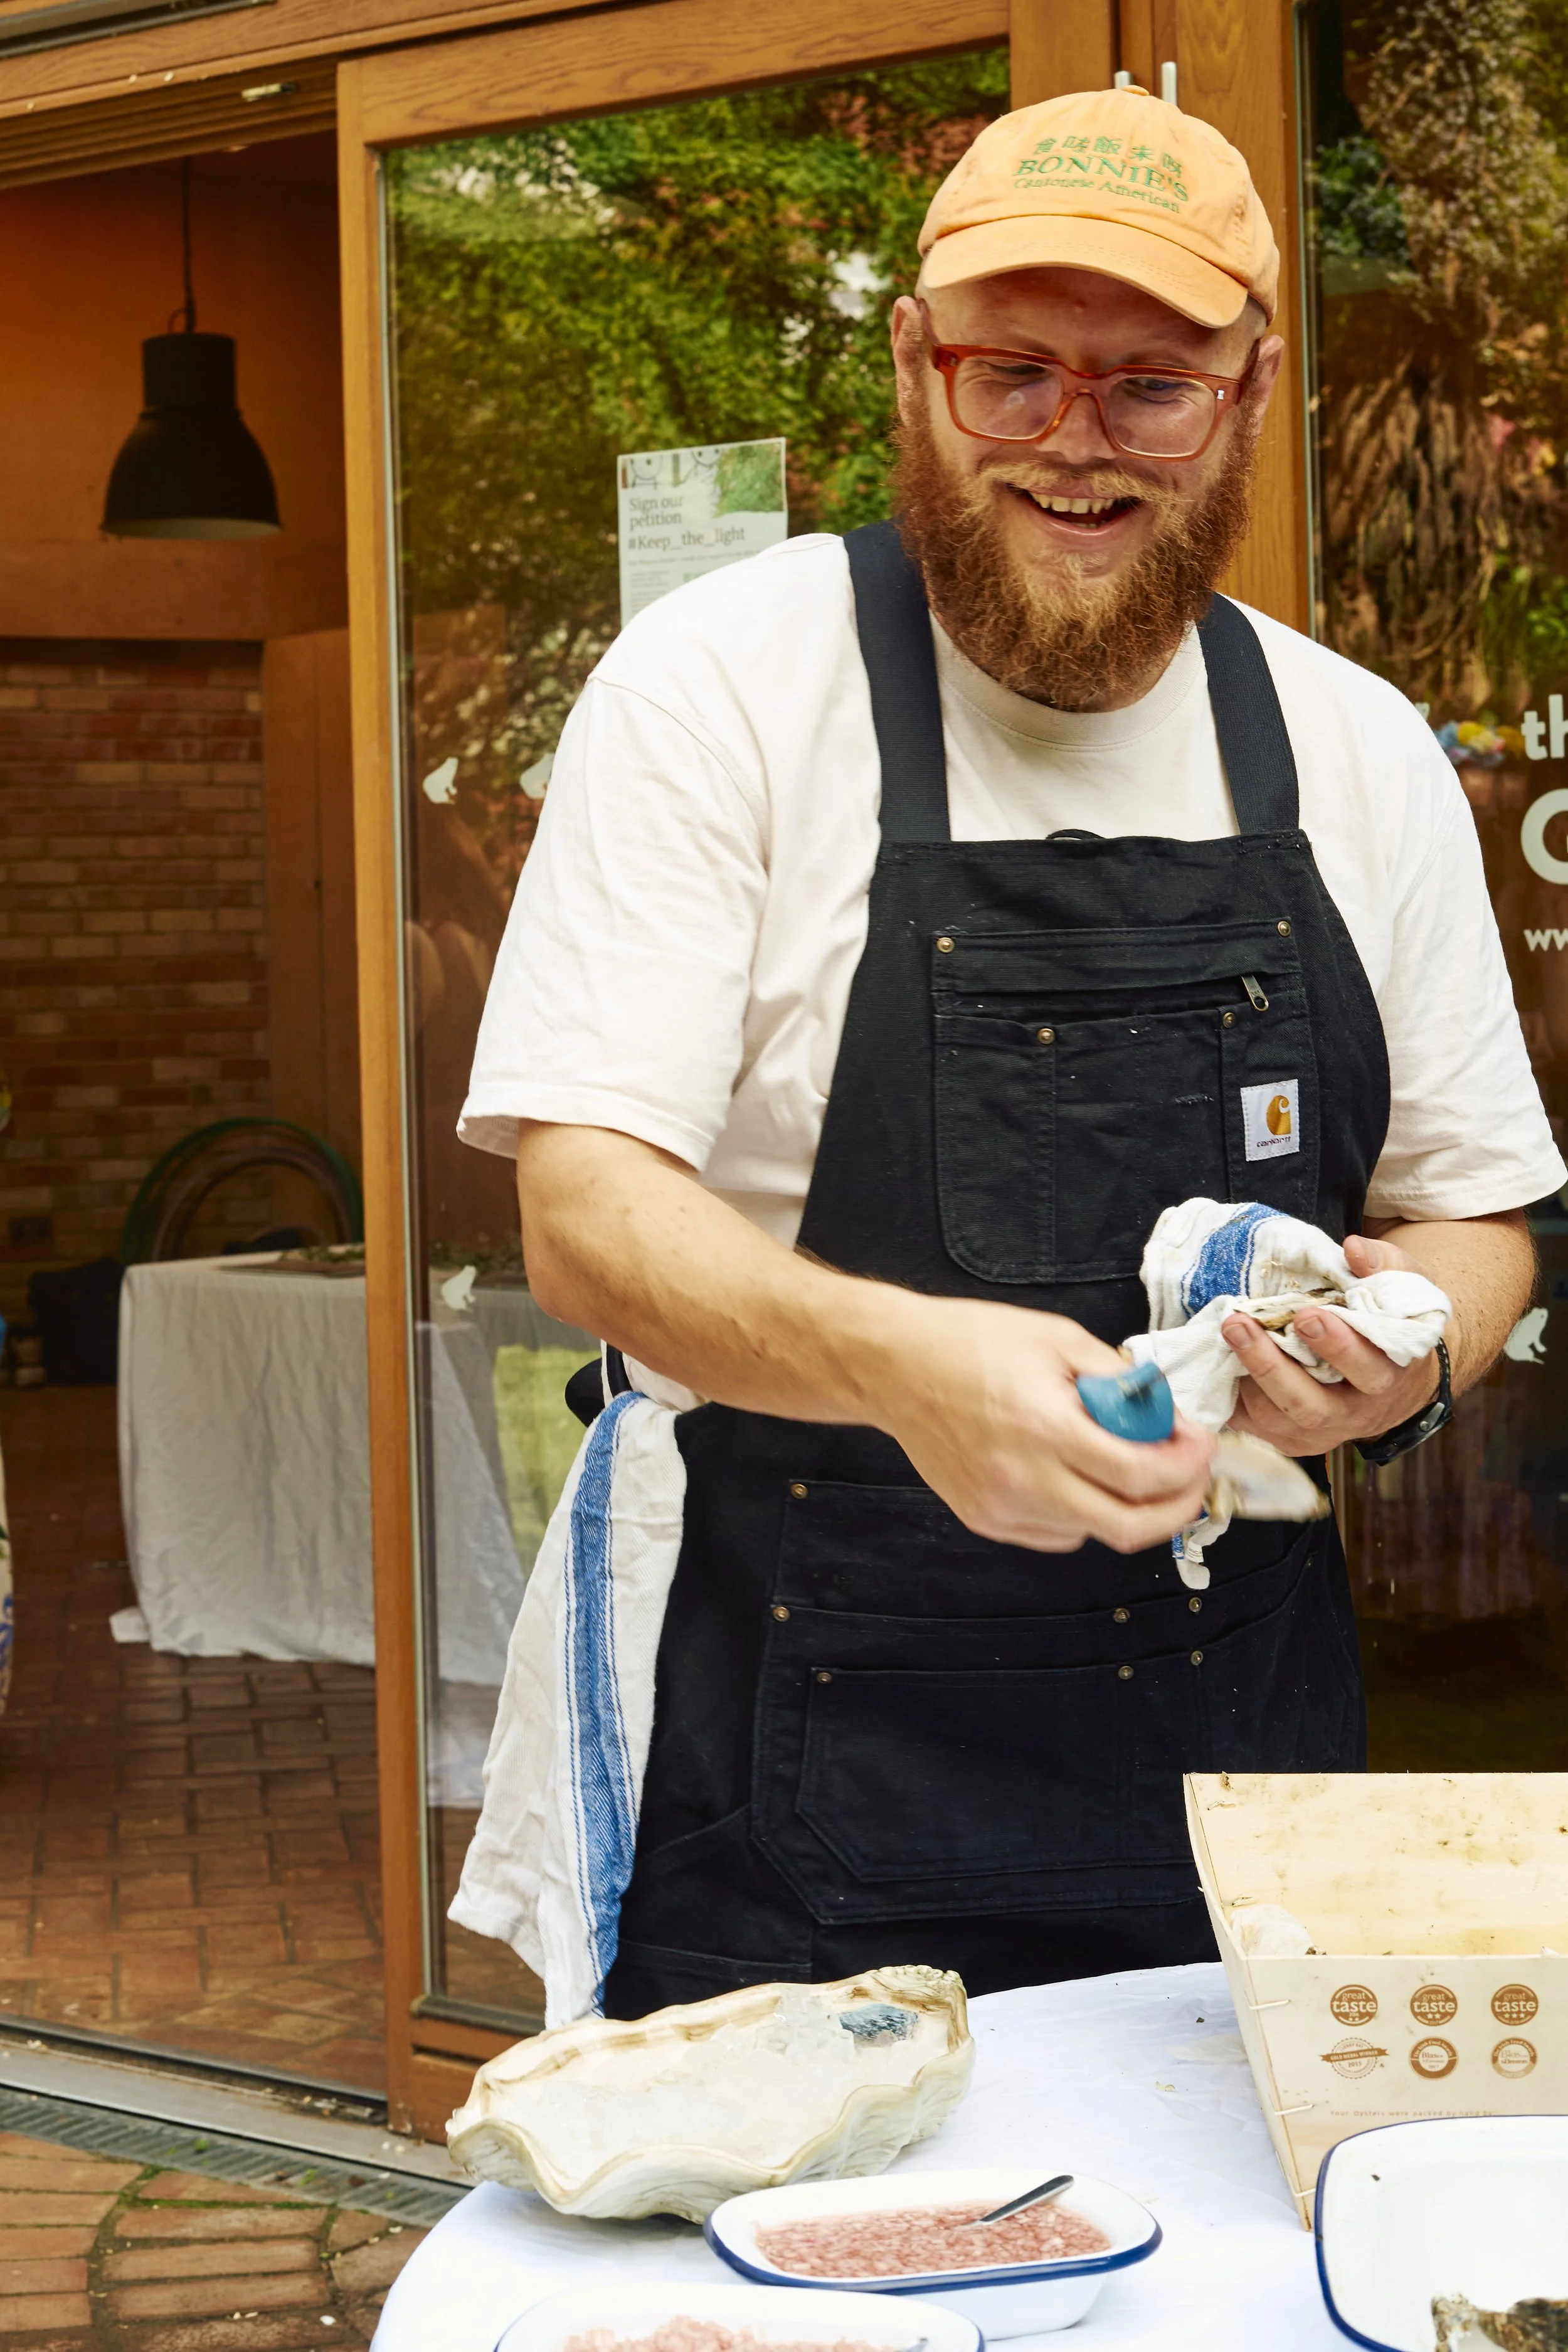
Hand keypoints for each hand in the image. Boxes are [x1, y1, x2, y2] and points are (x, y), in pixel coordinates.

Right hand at [876, 1294, 1214, 1554]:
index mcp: (1044, 1428)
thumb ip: (1118, 1378)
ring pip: (1094, 1533)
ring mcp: (1001, 1507)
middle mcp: (1023, 1479)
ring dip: (1129, 1507)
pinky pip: (1058, 1534)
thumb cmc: (970, 1341)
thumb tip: (1164, 1413)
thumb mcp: (1058, 1338)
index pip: (1141, 1473)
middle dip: (1178, 1506)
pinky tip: (1079, 1476)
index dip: (1188, 1464)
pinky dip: (1085, 1513)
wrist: (894, 1367)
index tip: (1201, 1443)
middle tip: (1192, 1479)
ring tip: (1133, 1467)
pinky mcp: (985, 1519)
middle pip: (1128, 1526)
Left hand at [1222, 1232, 1440, 1455]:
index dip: (1338, 1346)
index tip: (1307, 1315)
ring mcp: (1321, 1432)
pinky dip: (1234, 1398)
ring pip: (1278, 1418)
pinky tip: (1220, 1362)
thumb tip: (1352, 1248)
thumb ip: (1382, 1267)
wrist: (1395, 1383)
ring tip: (1226, 1334)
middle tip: (1240, 1324)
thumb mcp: (1403, 1291)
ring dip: (1246, 1379)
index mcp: (1387, 1377)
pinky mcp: (1291, 1439)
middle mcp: (1354, 1413)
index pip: (1366, 1369)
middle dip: (1271, 1366)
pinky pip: (1256, 1426)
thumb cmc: (1391, 1326)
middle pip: (1311, 1405)